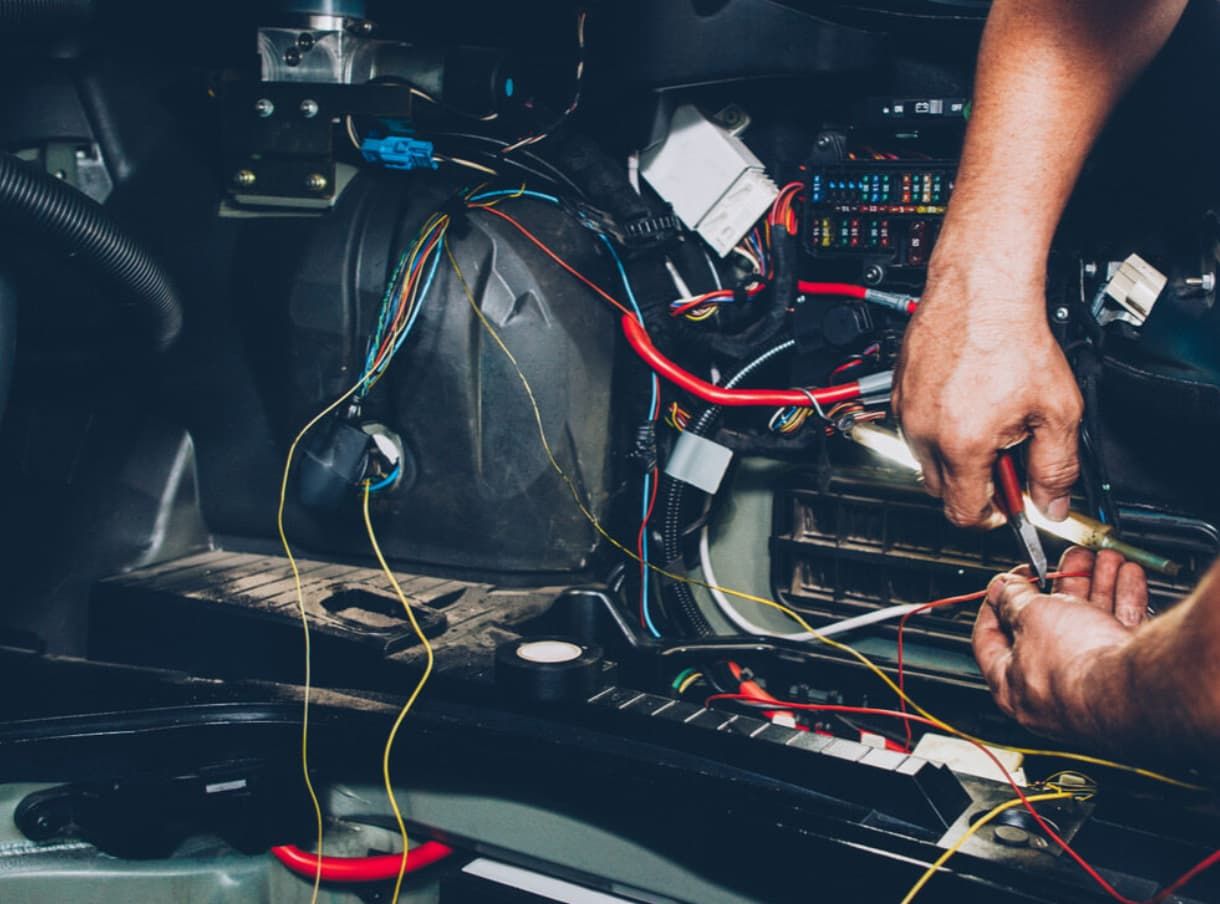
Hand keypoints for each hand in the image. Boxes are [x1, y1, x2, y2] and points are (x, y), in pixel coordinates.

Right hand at [892, 260, 1082, 527]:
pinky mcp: (899, 392)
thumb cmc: (1013, 338)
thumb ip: (1056, 467)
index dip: (992, 515)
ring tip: (987, 418)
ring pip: (926, 458)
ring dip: (954, 453)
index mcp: (962, 445)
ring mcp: (907, 411)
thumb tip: (1053, 504)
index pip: (963, 512)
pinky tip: (966, 399)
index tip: (1008, 502)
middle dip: (974, 483)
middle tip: (1006, 454)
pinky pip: (915, 428)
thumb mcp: (1057, 410)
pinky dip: (939, 426)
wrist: (981, 290)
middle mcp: (924, 433)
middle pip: (942, 490)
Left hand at [972, 547, 1146, 742]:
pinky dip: (1123, 601)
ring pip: (1087, 625)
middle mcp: (1051, 692)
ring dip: (1095, 585)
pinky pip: (1118, 633)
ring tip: (1102, 560)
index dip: (996, 604)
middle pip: (1047, 628)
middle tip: (1064, 563)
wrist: (1136, 688)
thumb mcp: (1030, 616)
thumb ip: (1013, 598)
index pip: (991, 640)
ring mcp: (1090, 687)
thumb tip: (1002, 589)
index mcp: (1012, 685)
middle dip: (1060, 587)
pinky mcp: (1126, 679)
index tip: (1005, 583)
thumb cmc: (1073, 664)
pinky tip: (1127, 576)